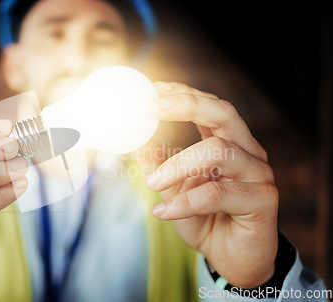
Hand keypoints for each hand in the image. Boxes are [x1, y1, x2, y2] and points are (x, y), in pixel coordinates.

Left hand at [139, 82, 277, 287]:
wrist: (231, 260)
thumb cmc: (205, 220)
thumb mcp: (173, 189)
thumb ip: (158, 164)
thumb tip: (133, 140)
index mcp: (229, 144)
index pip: (211, 108)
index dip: (185, 95)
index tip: (155, 89)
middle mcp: (248, 153)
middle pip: (224, 114)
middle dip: (188, 105)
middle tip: (154, 108)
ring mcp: (259, 174)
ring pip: (219, 150)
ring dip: (178, 164)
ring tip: (152, 182)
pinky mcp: (263, 201)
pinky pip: (218, 194)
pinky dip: (184, 201)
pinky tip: (162, 211)